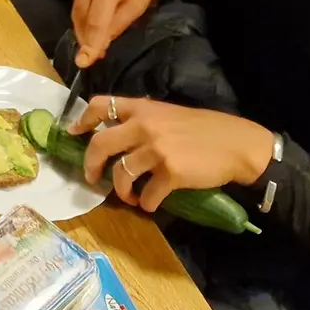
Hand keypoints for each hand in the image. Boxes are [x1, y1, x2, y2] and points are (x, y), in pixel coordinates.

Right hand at [69, 0, 166, 67]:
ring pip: (76, 8)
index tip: (83, 63)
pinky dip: (83, 10)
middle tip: (93, 55)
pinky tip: (92, 15)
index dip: (89, 45)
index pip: (95, 22)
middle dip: (85, 38)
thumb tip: (100, 45)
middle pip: (81, 17)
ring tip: (92, 39)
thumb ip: (119, 24)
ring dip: (83, 26)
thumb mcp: (139, 2)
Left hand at [70, 96, 274, 211]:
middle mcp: (144, 126)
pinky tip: (150, 204)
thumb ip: (144, 121)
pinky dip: (145, 204)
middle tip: (92, 177)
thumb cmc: (204, 129)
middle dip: (91, 164)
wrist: (236, 145)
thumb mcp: (169, 114)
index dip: (82, 119)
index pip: (101, 105)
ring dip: (121, 191)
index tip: (74, 133)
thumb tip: (120, 134)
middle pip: (101, 144)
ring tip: (129, 196)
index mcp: (142, 109)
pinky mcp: (170, 173)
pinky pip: (146, 195)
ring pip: (121, 174)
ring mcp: (156, 150)